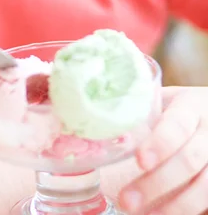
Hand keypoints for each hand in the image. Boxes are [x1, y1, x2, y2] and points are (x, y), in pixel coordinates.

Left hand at [119, 86, 207, 213]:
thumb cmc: (184, 109)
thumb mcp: (168, 101)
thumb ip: (144, 112)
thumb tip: (107, 128)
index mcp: (192, 106)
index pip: (178, 125)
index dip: (160, 143)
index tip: (139, 160)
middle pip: (189, 160)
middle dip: (157, 183)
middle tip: (126, 200)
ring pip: (204, 187)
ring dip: (174, 207)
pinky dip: (187, 212)